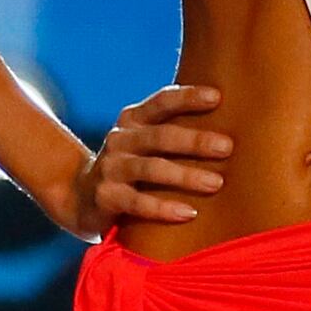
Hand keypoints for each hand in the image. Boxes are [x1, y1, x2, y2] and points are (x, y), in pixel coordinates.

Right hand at [64, 84, 229, 236]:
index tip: (217, 97)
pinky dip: (164, 208)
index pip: (161, 102)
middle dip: (195, 140)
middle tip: (227, 147)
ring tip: (216, 183)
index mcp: (133, 119)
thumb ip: (173, 130)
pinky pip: (138, 202)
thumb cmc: (130, 166)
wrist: (80, 196)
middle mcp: (120, 139)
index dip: (187, 97)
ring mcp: (110, 168)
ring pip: (151, 168)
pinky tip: (189, 213)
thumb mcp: (144, 142)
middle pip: (161, 135)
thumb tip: (231, 125)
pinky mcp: (106, 197)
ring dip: (185, 175)